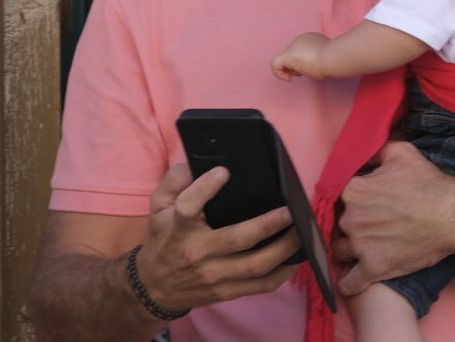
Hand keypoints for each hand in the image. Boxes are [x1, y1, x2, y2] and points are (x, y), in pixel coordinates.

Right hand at [135, 163, 301, 309]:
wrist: (154, 287)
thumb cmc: (162, 240)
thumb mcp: (157, 207)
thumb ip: (175, 181)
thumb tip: (196, 164)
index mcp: (179, 228)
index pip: (189, 207)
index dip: (206, 188)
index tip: (224, 172)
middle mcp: (197, 253)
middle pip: (237, 239)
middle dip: (268, 224)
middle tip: (290, 209)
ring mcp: (213, 276)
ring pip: (256, 265)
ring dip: (283, 249)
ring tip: (300, 231)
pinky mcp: (226, 292)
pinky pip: (260, 286)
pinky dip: (281, 274)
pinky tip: (294, 258)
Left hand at [271, 32, 329, 80]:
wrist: (333, 57)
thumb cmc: (333, 59)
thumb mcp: (327, 56)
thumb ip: (318, 58)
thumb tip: (314, 66)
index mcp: (310, 38)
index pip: (302, 54)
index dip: (305, 64)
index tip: (314, 68)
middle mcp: (300, 39)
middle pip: (293, 58)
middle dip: (299, 68)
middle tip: (310, 70)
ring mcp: (293, 46)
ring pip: (286, 62)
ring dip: (294, 71)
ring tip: (305, 71)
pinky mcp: (288, 55)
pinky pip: (275, 65)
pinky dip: (279, 74)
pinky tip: (288, 79)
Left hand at [332, 142, 454, 294]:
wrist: (453, 215)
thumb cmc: (428, 183)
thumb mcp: (401, 153)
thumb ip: (375, 151)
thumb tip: (364, 153)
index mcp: (353, 191)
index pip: (339, 198)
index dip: (352, 201)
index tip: (364, 205)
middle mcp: (350, 218)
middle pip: (339, 224)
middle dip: (351, 225)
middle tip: (370, 225)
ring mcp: (360, 245)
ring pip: (340, 251)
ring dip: (348, 251)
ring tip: (361, 249)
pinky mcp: (374, 268)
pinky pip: (350, 282)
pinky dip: (349, 282)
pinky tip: (352, 279)